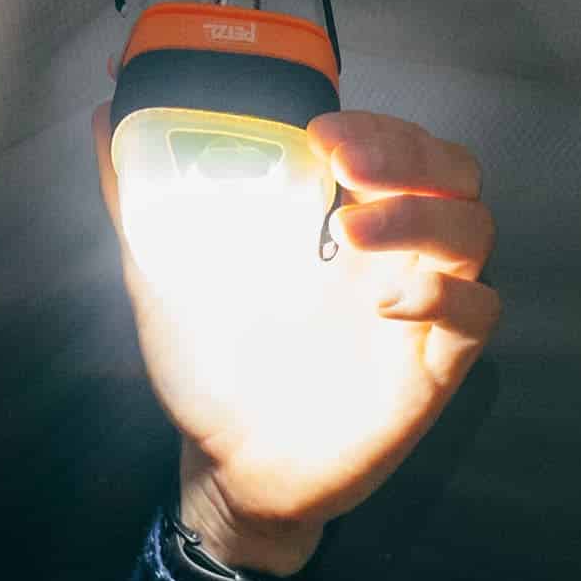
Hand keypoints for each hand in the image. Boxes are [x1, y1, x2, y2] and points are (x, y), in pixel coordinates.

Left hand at [96, 105, 499, 570]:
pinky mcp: (434, 369)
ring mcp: (421, 310)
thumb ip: (139, 195)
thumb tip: (102, 114)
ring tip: (352, 231)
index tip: (319, 131)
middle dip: (409, 155)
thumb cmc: (210, 367)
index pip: (401, 144)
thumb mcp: (165, 270)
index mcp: (346, 220)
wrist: (226, 466)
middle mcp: (395, 256)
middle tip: (346, 163)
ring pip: (473, 231)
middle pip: (454, 173)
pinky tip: (385, 305)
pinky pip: (478, 314)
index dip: (378, 127)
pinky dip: (445, 297)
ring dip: (422, 218)